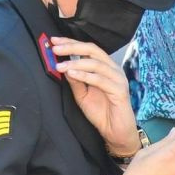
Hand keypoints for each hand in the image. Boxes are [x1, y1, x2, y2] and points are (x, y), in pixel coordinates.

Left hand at [51, 38, 139, 154]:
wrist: (115, 133)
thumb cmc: (101, 113)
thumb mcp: (82, 95)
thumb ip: (75, 80)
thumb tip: (62, 65)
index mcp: (105, 67)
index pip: (88, 49)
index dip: (71, 43)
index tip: (54, 41)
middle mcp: (113, 69)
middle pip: (93, 50)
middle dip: (72, 48)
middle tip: (56, 49)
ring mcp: (118, 79)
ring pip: (96, 64)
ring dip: (76, 63)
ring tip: (60, 66)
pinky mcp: (120, 91)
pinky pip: (100, 80)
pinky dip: (85, 76)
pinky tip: (72, 74)